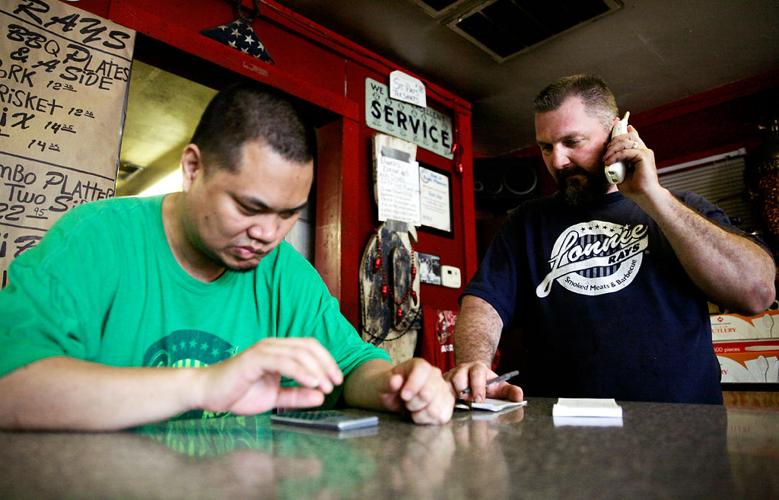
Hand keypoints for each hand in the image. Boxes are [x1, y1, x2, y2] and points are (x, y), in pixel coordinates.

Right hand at [195, 338, 343, 414]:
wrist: (207, 393)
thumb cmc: (237, 393)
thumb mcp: (274, 397)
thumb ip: (296, 396)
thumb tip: (320, 396)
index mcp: (278, 351)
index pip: (310, 347)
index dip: (327, 361)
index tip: (337, 380)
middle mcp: (273, 346)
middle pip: (309, 347)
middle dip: (326, 365)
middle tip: (335, 384)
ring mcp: (264, 350)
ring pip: (299, 353)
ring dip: (317, 369)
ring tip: (325, 386)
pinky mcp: (255, 358)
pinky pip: (284, 361)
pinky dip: (301, 371)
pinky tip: (311, 383)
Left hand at [379, 358, 453, 424]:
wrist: (394, 394)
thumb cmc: (388, 386)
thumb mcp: (381, 382)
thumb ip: (386, 381)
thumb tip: (395, 380)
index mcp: (419, 365)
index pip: (423, 370)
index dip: (414, 384)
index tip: (403, 396)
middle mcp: (435, 375)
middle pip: (429, 392)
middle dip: (414, 402)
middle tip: (405, 402)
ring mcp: (443, 389)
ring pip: (436, 407)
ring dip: (420, 413)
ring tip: (412, 408)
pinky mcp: (447, 405)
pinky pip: (441, 417)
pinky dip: (428, 420)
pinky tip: (420, 414)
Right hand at [445, 362, 523, 402]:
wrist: (472, 376)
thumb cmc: (488, 384)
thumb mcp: (500, 386)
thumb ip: (511, 391)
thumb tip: (519, 396)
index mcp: (478, 368)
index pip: (476, 374)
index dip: (477, 387)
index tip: (479, 399)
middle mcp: (462, 369)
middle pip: (459, 377)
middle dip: (463, 391)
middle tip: (468, 401)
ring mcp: (451, 375)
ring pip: (447, 383)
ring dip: (453, 394)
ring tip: (459, 403)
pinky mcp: (442, 382)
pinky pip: (439, 388)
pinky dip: (442, 396)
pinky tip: (447, 404)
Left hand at [602, 125, 660, 198]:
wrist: (644, 196)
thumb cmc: (634, 188)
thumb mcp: (621, 172)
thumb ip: (617, 161)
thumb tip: (608, 156)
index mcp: (639, 152)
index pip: (631, 136)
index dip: (622, 129)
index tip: (613, 125)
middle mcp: (643, 150)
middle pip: (627, 136)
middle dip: (614, 139)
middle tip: (605, 150)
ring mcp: (645, 152)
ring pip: (626, 142)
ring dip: (612, 149)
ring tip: (605, 159)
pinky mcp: (644, 156)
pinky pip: (626, 151)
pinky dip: (616, 156)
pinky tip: (609, 162)